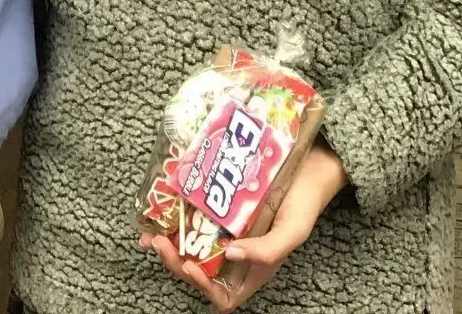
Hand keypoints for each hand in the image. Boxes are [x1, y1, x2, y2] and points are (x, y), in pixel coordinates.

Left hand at [141, 146, 347, 309]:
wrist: (309, 165)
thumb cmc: (304, 203)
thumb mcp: (293, 231)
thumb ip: (267, 251)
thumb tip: (229, 255)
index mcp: (253, 269)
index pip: (223, 295)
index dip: (203, 287)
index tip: (190, 266)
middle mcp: (235, 254)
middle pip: (200, 271)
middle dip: (176, 262)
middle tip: (160, 243)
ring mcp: (225, 231)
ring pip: (192, 247)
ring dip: (169, 244)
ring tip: (152, 232)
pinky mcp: (218, 208)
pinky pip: (193, 219)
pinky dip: (175, 219)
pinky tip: (161, 210)